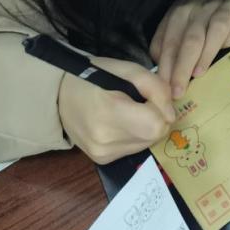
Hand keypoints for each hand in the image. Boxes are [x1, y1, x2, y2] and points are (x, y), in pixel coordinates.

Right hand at [58, 56, 175, 163]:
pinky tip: (120, 123)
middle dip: (157, 118)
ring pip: (146, 144)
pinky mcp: (101, 160)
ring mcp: (102, 153)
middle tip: (141, 102)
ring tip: (129, 111)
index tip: (152, 96)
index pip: (157, 125)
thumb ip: (156, 87)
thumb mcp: (129, 69)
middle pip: (154, 136)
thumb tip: (171, 114)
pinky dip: (134, 136)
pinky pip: (133, 149)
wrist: (58, 94)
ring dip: (146, 128)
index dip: (162, 109)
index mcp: (110, 113)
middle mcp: (106, 140)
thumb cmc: (96, 75)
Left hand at [150, 0, 229, 98]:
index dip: (167, 66)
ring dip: (206, 53)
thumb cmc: (197, 8)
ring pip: (214, 31)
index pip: (170, 41)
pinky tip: (226, 50)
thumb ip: (166, 41)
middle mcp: (199, 9)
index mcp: (179, 13)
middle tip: (179, 91)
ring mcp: (222, 7)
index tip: (164, 89)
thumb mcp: (176, 19)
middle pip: (190, 39)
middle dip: (182, 67)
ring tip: (198, 74)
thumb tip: (162, 69)